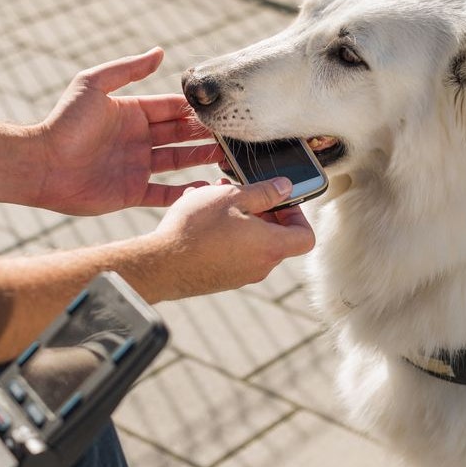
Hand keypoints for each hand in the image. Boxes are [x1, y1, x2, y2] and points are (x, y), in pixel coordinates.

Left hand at [32, 48, 221, 214]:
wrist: (41, 165)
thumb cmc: (63, 123)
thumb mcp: (93, 85)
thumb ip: (127, 70)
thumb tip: (159, 51)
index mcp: (131, 113)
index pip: (170, 108)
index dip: (194, 109)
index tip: (220, 108)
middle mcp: (137, 139)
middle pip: (179, 135)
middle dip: (204, 134)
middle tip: (233, 133)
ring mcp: (135, 167)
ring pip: (178, 162)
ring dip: (201, 159)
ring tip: (229, 157)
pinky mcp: (131, 192)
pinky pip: (164, 193)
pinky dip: (185, 192)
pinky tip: (206, 188)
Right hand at [146, 177, 315, 299]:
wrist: (160, 265)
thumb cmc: (196, 229)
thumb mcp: (230, 198)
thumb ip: (264, 192)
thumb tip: (285, 187)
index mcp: (271, 246)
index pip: (305, 237)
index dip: (298, 216)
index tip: (279, 201)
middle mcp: (260, 266)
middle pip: (275, 236)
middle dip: (259, 209)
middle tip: (237, 191)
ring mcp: (240, 275)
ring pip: (249, 241)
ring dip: (237, 218)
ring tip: (212, 198)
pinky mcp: (221, 279)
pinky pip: (232, 252)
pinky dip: (224, 234)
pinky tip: (200, 217)